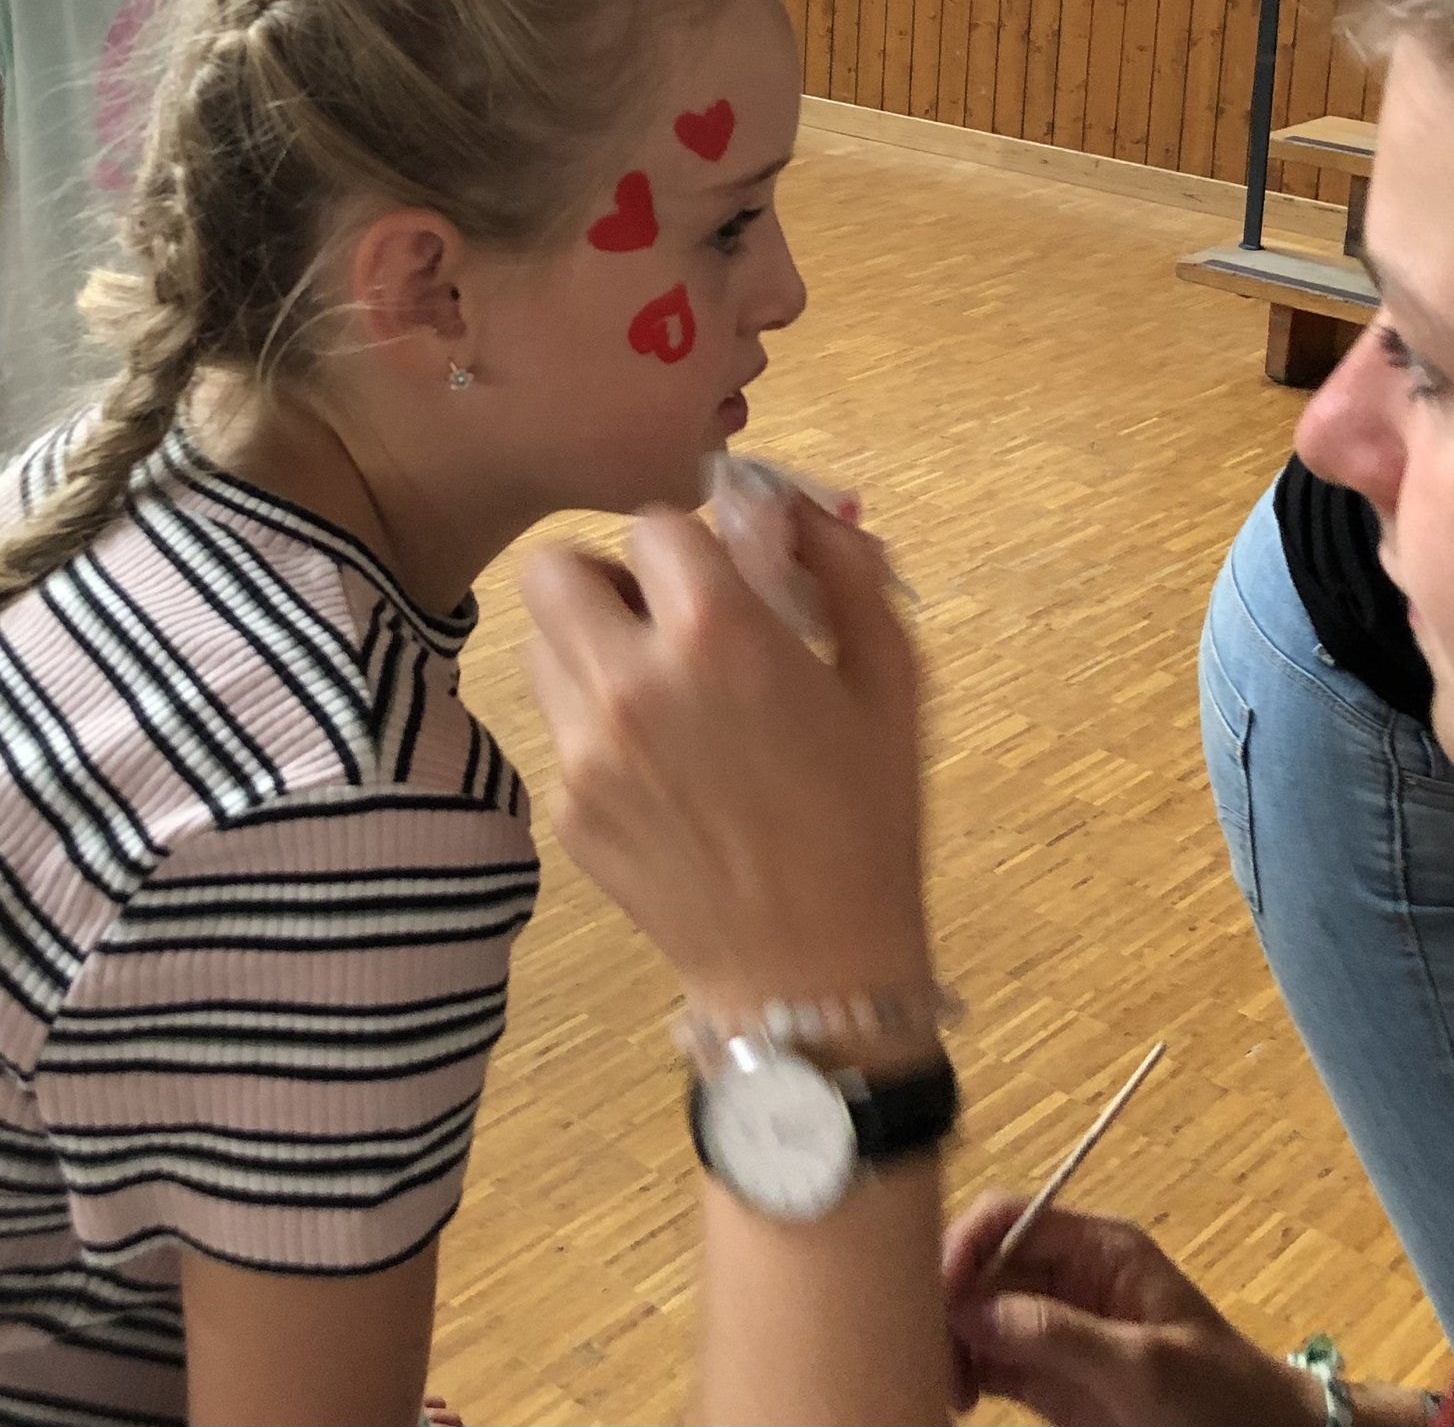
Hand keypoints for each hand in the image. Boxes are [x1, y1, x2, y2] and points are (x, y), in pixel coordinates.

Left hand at [521, 497, 929, 1010]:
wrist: (813, 969)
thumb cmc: (868, 814)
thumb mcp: (890, 675)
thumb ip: (841, 569)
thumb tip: (793, 509)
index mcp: (717, 632)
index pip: (652, 523)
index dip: (688, 541)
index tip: (718, 575)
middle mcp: (630, 679)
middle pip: (552, 568)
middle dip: (605, 578)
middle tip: (659, 618)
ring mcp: (583, 750)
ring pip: (539, 643)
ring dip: (588, 646)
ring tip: (656, 694)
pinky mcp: (564, 808)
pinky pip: (556, 726)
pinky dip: (596, 727)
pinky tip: (662, 774)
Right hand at [943, 1196, 1324, 1426]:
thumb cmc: (1217, 1396)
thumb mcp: (1144, 1366)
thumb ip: (1058, 1334)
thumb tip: (971, 1311)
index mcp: (1095, 1247)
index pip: (1008, 1219)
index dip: (965, 1246)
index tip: (937, 1296)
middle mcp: (1066, 1276)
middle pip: (981, 1266)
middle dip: (949, 1300)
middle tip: (930, 1352)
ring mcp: (1055, 1327)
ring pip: (976, 1315)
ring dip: (949, 1341)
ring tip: (945, 1388)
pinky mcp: (1047, 1377)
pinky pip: (989, 1361)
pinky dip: (962, 1372)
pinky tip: (954, 1397)